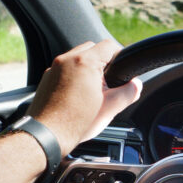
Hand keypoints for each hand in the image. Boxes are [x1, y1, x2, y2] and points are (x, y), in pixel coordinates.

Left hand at [27, 40, 141, 155]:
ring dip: (87, 68)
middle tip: (109, 81)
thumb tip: (136, 85)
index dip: (120, 56)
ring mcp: (54, 69)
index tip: (123, 69)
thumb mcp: (110, 108)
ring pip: (76, 59)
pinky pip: (64, 70)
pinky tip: (77, 96)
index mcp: (84, 62)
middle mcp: (66, 60)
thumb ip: (128, 93)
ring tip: (93, 91)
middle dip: (103, 62)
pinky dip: (74, 76)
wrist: (46, 136)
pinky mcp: (46, 79)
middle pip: (91, 49)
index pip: (109, 46)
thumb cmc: (74, 123)